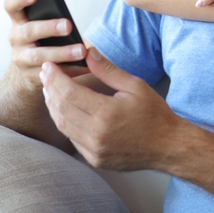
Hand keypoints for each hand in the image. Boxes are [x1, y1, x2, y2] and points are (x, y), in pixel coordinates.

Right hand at [3, 0, 88, 89]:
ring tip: (81, 51)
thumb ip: (50, 5)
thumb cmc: (38, 37)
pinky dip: (69, 70)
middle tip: (68, 26)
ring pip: (40, 56)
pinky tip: (84, 66)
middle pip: (29, 31)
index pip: (12, 6)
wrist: (28, 69)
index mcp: (18, 21)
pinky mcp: (32, 76)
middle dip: (49, 28)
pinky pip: (51, 74)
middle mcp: (16, 39)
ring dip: (62, 53)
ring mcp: (22, 59)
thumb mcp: (39, 20)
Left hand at [40, 47, 180, 170]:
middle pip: (61, 109)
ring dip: (53, 107)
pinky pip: (72, 139)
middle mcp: (97, 134)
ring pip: (63, 126)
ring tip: (50, 91)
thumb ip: (108, 70)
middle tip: (45, 75)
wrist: (168, 146)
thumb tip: (88, 52)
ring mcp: (95, 150)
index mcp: (107, 113)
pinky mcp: (95, 160)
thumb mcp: (135, 85)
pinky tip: (63, 111)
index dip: (55, 78)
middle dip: (50, 89)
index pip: (69, 93)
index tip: (49, 67)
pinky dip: (64, 123)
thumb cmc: (154, 114)